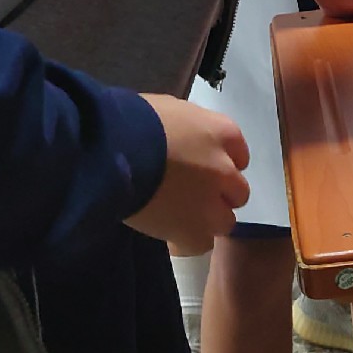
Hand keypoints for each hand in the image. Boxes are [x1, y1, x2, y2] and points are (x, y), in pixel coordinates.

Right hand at [125, 95, 249, 253]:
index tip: (204, 166)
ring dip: (208, 218)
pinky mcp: (192, 232)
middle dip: (219, 192)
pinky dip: (188, 239)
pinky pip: (200, 243)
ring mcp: (211, 204)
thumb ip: (190, 129)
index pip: (239, 154)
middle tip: (192, 191)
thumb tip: (186, 139)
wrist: (112, 152)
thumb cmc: (135, 120)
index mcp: (222, 133)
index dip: (222, 161)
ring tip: (181, 214)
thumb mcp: (171, 110)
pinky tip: (171, 230)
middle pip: (238, 190)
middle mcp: (225, 170)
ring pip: (225, 221)